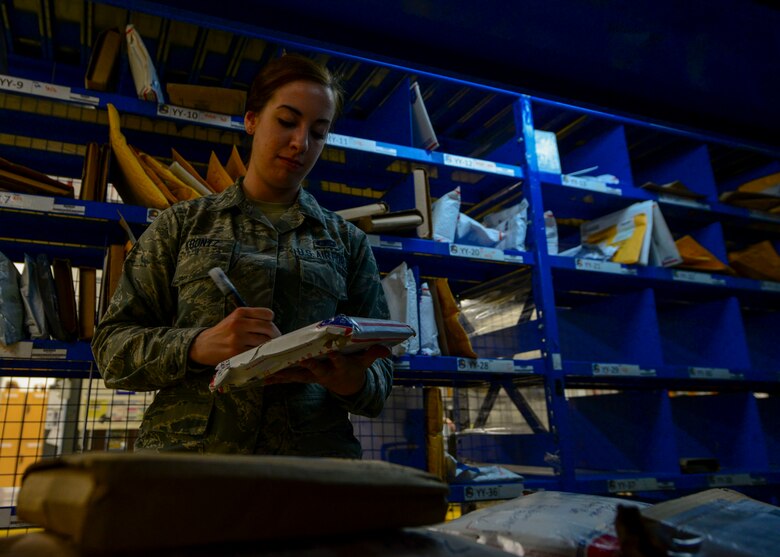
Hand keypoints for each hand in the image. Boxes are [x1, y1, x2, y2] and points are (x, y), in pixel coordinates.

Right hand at [189, 307, 280, 365]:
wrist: (203, 345)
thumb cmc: (223, 332)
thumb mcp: (234, 318)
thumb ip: (252, 318)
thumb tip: (273, 327)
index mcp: (240, 312)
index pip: (267, 314)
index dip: (271, 322)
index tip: (270, 327)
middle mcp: (239, 323)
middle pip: (268, 328)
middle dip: (275, 335)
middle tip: (276, 340)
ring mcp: (238, 338)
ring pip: (264, 341)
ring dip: (270, 346)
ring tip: (268, 347)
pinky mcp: (236, 352)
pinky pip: (256, 352)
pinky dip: (261, 354)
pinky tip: (259, 354)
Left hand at [263, 345, 390, 395]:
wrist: (346, 386)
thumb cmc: (355, 368)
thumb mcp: (365, 361)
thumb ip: (374, 354)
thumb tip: (388, 350)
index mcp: (340, 367)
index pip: (337, 361)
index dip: (334, 357)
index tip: (330, 351)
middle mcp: (325, 373)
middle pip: (313, 369)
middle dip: (305, 365)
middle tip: (296, 359)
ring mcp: (312, 377)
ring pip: (296, 375)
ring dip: (283, 373)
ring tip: (269, 371)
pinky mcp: (303, 378)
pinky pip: (288, 379)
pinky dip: (275, 378)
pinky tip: (261, 378)